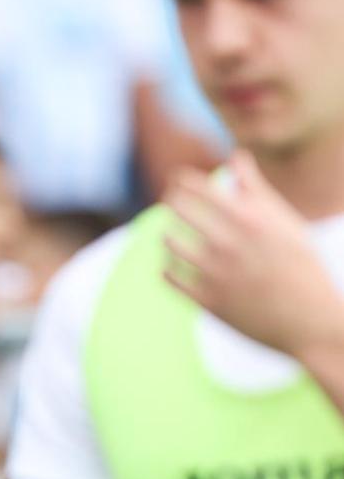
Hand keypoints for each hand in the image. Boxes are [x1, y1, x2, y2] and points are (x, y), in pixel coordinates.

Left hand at [164, 151, 343, 358]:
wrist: (310, 321)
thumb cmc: (301, 265)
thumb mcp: (285, 223)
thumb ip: (256, 190)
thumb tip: (235, 157)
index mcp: (251, 220)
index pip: (200, 188)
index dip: (182, 181)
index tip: (177, 179)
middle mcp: (230, 244)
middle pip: (180, 211)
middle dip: (172, 202)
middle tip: (171, 200)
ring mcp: (216, 274)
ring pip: (170, 244)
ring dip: (168, 235)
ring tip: (171, 233)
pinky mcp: (207, 302)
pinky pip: (170, 277)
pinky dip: (168, 268)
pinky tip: (172, 264)